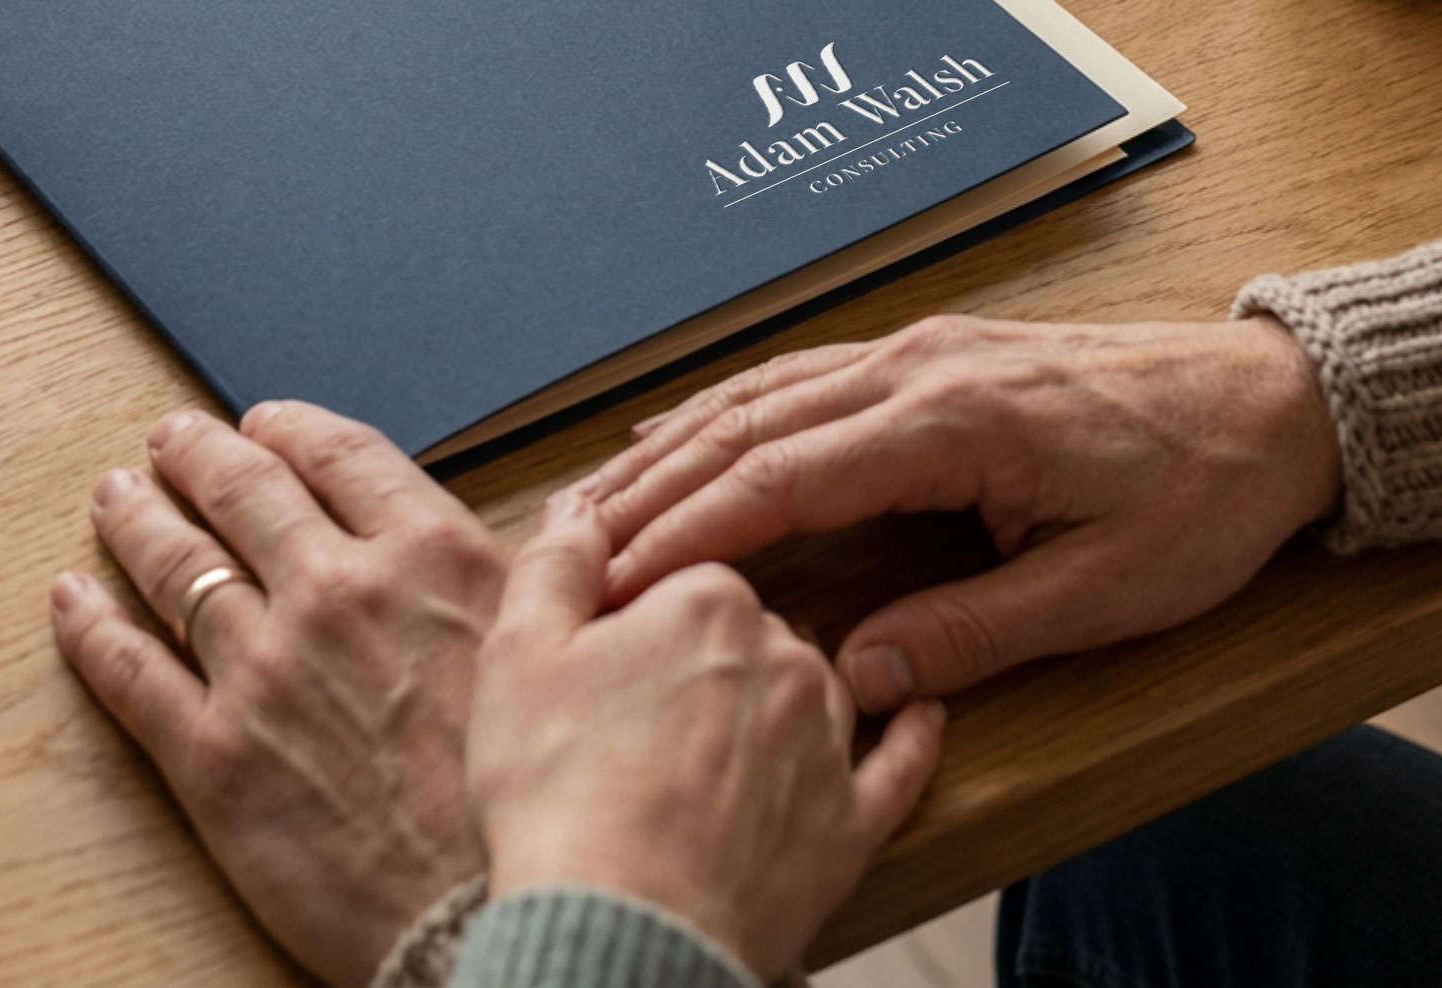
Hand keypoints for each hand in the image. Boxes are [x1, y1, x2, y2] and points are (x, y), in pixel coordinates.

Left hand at [52, 401, 505, 986]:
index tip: (262, 421)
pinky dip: (92, 625)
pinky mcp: (213, 756)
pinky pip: (130, 671)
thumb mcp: (552, 652)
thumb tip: (577, 521)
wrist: (485, 921)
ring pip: (177, 566)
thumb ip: (544, 573)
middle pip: (245, 491)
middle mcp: (337, 592)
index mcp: (426, 555)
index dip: (289, 428)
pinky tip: (73, 598)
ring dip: (137, 521)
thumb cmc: (527, 800)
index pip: (337, 455)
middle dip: (197, 455)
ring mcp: (266, 669)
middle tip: (170, 440)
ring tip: (114, 496)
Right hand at [467, 489, 943, 985]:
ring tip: (714, 722)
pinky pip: (894, 768)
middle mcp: (786, 655)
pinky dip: (908, 738)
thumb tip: (582, 506)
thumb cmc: (558, 790)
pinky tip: (920, 713)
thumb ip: (558, 559)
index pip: (683, 564)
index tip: (599, 635)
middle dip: (697, 648)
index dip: (636, 600)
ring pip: (808, 684)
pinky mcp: (848, 827)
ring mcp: (824, 743)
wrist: (614, 934)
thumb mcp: (521, 646)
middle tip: (629, 696)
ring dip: (774, 690)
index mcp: (711, 599)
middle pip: (745, 625)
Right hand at [587, 314, 1342, 711]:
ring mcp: (914, 350)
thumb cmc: (1194, 496)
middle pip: (749, 424)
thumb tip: (858, 673)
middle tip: (577, 542)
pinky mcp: (926, 354)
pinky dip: (730, 408)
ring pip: (763, 390)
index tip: (619, 573)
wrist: (1261, 402)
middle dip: (655, 484)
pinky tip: (687, 430)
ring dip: (677, 441)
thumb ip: (973, 629)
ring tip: (603, 493)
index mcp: (947, 421)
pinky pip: (800, 376)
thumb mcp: (1102, 590)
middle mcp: (911, 368)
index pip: (781, 475)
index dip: (691, 528)